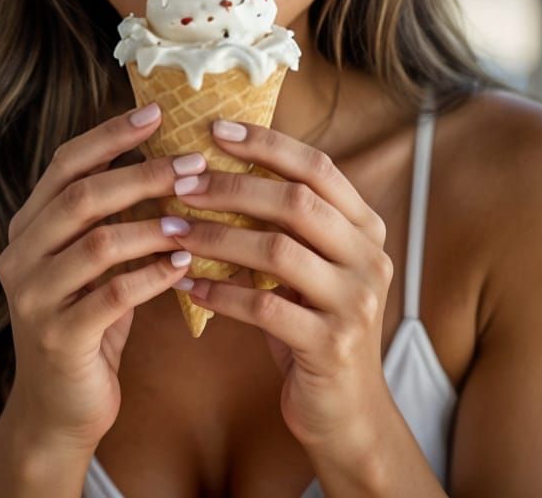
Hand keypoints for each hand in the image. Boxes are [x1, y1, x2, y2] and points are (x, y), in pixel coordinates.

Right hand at [0, 103, 199, 449]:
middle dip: (141, 175)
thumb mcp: (93, 259)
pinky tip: (184, 267)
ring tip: (194, 220)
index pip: (65, 162)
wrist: (59, 407)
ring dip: (152, 227)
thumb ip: (112, 213)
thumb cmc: (90, 318)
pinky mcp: (57, 338)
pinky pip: (111, 296)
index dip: (111, 134)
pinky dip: (151, 276)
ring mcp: (33, 297)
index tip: (159, 111)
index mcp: (29, 224)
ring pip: (97, 243)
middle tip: (193, 164)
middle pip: (81, 196)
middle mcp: (21, 253)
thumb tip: (169, 156)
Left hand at [172, 119, 392, 451]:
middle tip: (181, 182)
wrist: (347, 412)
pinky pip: (263, 308)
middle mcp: (369, 257)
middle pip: (296, 202)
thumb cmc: (314, 324)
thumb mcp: (312, 266)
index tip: (215, 129)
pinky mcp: (331, 344)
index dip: (267, 144)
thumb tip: (218, 166)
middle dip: (232, 187)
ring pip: (277, 251)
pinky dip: (220, 294)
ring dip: (216, 238)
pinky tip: (187, 288)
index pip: (317, 167)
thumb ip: (286, 222)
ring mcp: (355, 302)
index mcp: (365, 227)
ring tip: (173, 230)